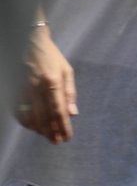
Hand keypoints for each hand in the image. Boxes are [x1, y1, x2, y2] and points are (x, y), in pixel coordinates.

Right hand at [17, 25, 75, 142]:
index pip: (58, 111)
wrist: (30, 44)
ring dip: (38, 129)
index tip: (67, 137)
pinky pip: (18, 112)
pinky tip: (32, 127)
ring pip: (29, 117)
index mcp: (53, 82)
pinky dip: (25, 122)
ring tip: (47, 136)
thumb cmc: (52, 57)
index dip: (63, 126)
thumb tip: (73, 113)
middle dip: (51, 132)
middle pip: (43, 118)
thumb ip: (70, 92)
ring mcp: (23, 90)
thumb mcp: (67, 71)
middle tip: (57, 141)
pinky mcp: (14, 91)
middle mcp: (36, 88)